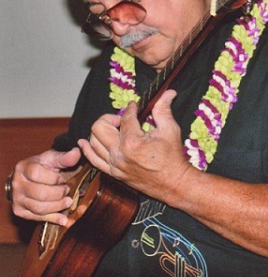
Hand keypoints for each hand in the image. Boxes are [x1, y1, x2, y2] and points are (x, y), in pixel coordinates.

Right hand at [11, 148, 81, 225]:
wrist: (30, 178)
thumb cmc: (43, 167)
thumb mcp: (52, 159)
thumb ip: (64, 157)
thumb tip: (77, 152)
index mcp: (23, 168)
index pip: (37, 174)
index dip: (53, 178)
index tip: (62, 178)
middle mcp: (17, 184)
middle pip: (39, 193)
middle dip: (58, 194)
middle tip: (67, 190)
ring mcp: (17, 199)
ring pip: (39, 208)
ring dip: (58, 206)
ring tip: (68, 202)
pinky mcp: (20, 211)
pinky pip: (37, 218)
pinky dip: (53, 219)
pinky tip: (64, 219)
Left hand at [78, 90, 192, 203]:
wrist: (174, 184)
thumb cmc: (173, 158)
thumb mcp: (170, 130)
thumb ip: (163, 109)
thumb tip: (168, 92)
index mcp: (132, 142)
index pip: (125, 117)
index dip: (131, 108)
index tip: (134, 105)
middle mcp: (119, 154)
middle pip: (99, 127)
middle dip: (110, 118)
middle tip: (123, 120)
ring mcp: (114, 165)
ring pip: (93, 142)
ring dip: (100, 131)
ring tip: (114, 129)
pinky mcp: (114, 173)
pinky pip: (93, 159)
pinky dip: (87, 149)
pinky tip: (84, 142)